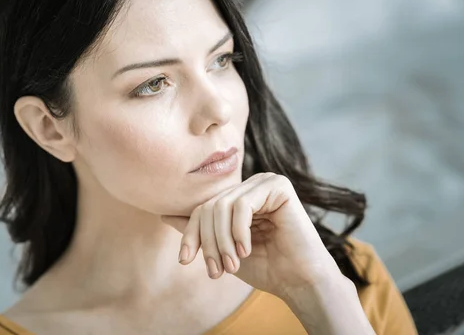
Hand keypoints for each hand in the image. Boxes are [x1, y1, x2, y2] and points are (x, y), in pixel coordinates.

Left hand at [160, 172, 342, 299]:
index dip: (191, 234)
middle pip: (210, 206)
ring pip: (223, 206)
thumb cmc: (265, 266)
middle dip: (208, 242)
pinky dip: (239, 231)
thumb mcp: (223, 249)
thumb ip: (199, 231)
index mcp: (239, 196)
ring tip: (232, 264)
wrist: (298, 281)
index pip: (202, 208)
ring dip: (223, 241)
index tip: (186, 261)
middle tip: (217, 270)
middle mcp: (251, 185)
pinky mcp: (279, 186)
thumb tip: (164, 214)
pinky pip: (243, 205)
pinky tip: (247, 249)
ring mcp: (266, 182)